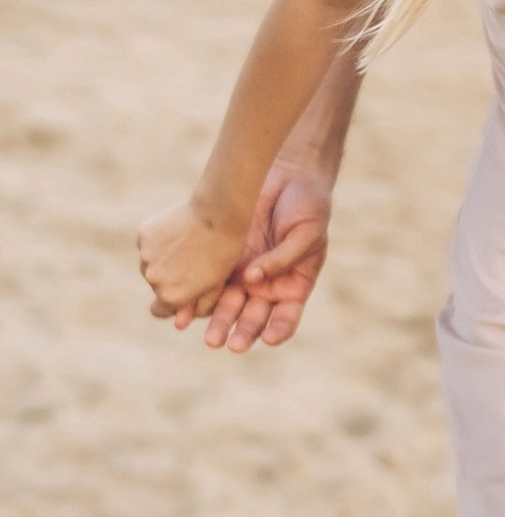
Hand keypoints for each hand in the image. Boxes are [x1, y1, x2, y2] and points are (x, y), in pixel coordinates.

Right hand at [137, 195, 253, 331]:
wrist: (219, 213)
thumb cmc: (225, 251)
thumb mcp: (217, 285)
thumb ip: (198, 306)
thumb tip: (181, 321)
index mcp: (171, 296)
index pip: (159, 310)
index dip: (171, 303)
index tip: (182, 290)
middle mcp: (153, 279)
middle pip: (156, 285)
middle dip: (170, 277)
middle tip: (193, 259)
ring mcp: (145, 256)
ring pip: (151, 263)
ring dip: (163, 258)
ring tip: (188, 243)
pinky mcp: (143, 235)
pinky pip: (149, 243)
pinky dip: (159, 239)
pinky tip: (180, 230)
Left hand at [200, 161, 335, 353]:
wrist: (287, 173)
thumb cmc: (308, 205)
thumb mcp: (307, 233)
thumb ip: (283, 258)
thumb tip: (253, 279)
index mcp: (294, 286)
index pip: (286, 317)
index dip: (278, 329)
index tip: (268, 338)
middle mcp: (267, 286)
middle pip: (252, 316)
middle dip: (240, 331)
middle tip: (227, 343)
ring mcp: (243, 273)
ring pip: (228, 305)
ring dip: (218, 322)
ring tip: (209, 338)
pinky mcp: (222, 258)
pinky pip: (208, 282)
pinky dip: (197, 299)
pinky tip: (185, 313)